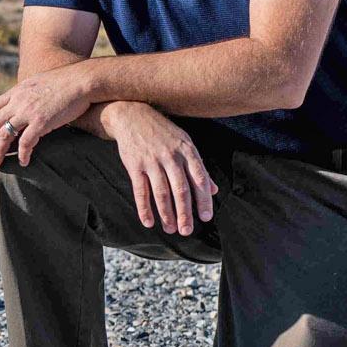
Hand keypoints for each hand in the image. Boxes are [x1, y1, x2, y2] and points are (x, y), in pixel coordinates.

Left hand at [0, 66, 92, 167]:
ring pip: (4, 135)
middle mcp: (18, 101)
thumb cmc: (65, 83)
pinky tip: (23, 162)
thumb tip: (22, 104)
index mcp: (16, 92)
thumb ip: (26, 94)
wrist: (82, 80)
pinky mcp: (41, 121)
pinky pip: (26, 142)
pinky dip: (22, 154)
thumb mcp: (38, 83)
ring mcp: (28, 111)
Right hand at [105, 103, 218, 234]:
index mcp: (187, 150)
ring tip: (171, 229)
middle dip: (185, 213)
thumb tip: (214, 189)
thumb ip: (199, 167)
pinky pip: (140, 191)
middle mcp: (171, 156)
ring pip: (161, 193)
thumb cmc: (163, 132)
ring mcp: (152, 161)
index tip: (206, 217)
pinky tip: (148, 222)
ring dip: (167, 214)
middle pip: (180, 189)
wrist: (132, 115)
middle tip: (187, 230)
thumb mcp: (185, 143)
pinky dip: (144, 208)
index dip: (203, 199)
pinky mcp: (134, 165)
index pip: (199, 179)